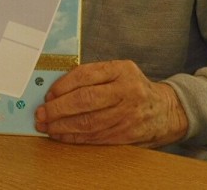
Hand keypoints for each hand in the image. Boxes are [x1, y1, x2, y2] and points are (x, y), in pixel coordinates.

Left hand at [34, 60, 188, 145]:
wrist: (165, 109)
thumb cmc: (133, 87)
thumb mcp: (119, 72)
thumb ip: (94, 76)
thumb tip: (58, 88)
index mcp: (122, 69)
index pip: (85, 75)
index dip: (63, 85)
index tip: (48, 94)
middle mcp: (126, 90)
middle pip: (85, 100)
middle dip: (58, 108)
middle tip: (41, 113)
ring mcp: (128, 114)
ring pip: (88, 122)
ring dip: (63, 126)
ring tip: (47, 126)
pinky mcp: (126, 134)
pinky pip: (95, 137)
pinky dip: (75, 137)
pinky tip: (62, 135)